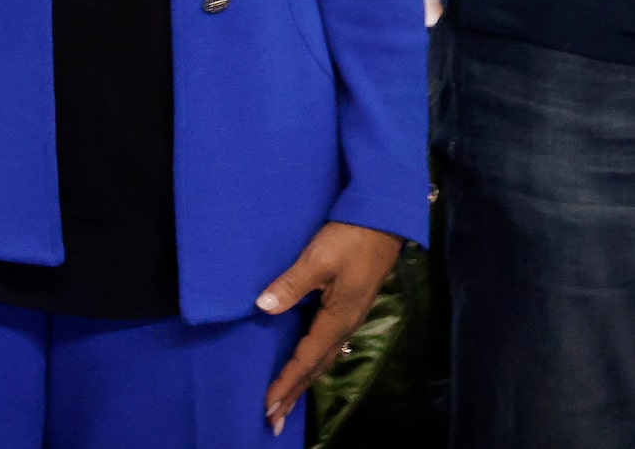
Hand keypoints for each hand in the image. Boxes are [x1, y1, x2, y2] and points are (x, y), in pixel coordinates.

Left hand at [258, 221, 403, 433]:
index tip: (267, 404)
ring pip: (322, 359)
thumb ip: (291, 285)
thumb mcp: (317, 259)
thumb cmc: (349, 239)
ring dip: (302, 382)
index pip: (306, 359)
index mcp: (337, 319)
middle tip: (273, 420)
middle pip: (315, 368)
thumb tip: (262, 308)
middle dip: (294, 394)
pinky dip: (311, 363)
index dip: (286, 382)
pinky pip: (326, 345)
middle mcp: (344, 325)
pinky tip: (305, 366)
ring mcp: (348, 318)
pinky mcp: (347, 308)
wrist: (380, 223)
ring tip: (284, 402)